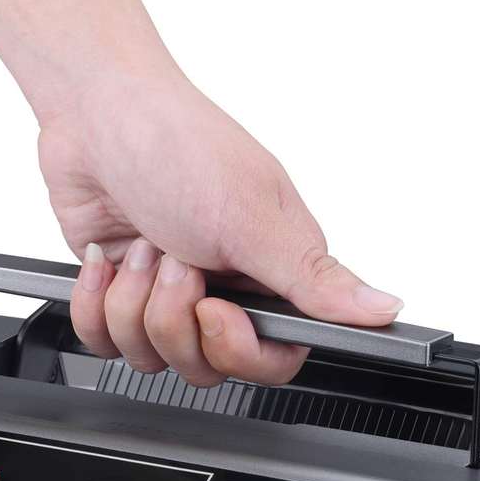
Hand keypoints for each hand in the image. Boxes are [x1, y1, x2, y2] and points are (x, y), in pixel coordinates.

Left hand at [39, 72, 402, 386]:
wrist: (97, 115)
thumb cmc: (179, 146)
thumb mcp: (252, 217)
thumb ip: (314, 278)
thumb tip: (384, 308)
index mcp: (272, 273)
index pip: (272, 359)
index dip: (238, 349)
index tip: (214, 309)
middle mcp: (224, 289)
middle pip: (206, 366)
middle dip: (176, 317)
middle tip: (176, 260)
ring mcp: (169, 296)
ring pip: (151, 357)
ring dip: (134, 300)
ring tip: (145, 246)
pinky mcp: (124, 295)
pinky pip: (104, 341)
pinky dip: (95, 302)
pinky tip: (108, 258)